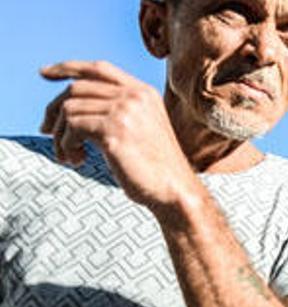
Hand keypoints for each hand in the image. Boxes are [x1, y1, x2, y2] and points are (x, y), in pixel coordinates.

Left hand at [40, 61, 196, 211]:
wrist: (176, 189)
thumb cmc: (156, 168)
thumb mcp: (140, 129)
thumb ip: (116, 111)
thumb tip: (68, 107)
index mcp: (143, 92)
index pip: (98, 69)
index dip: (68, 68)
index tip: (43, 73)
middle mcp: (134, 96)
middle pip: (75, 89)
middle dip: (53, 111)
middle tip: (46, 132)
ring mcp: (125, 111)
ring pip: (68, 109)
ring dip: (59, 135)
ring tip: (69, 156)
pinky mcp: (114, 130)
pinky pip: (72, 127)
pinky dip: (66, 144)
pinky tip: (77, 160)